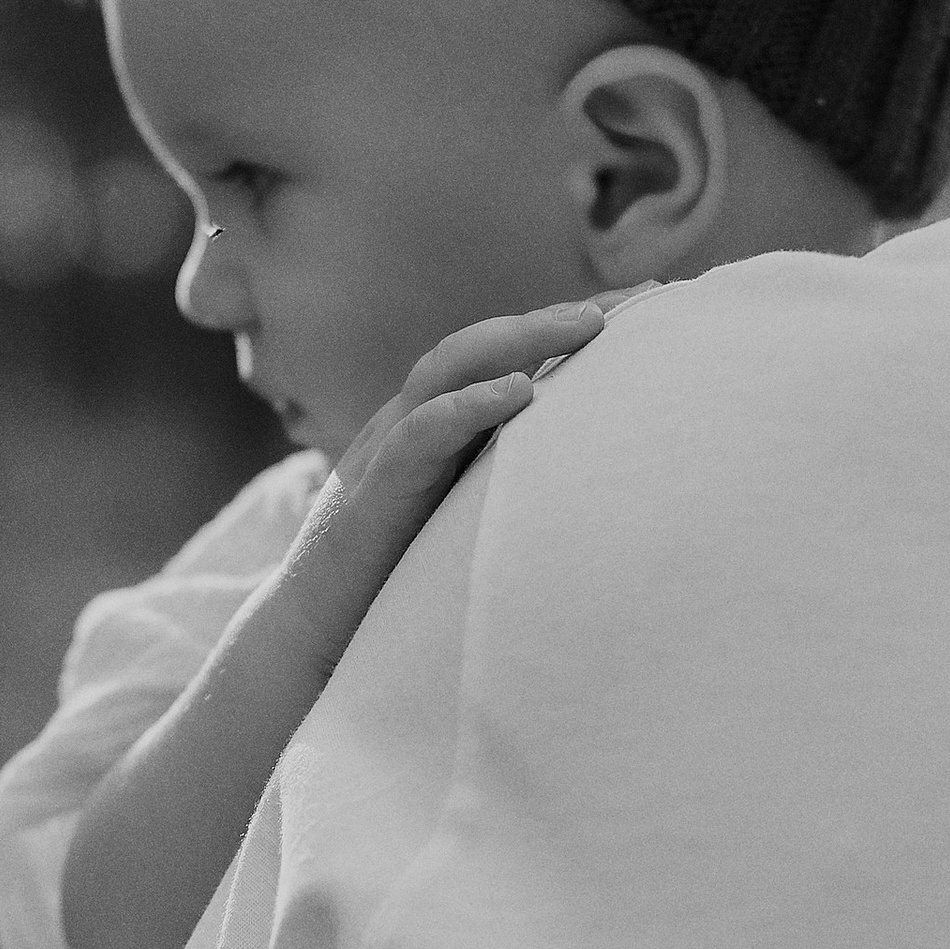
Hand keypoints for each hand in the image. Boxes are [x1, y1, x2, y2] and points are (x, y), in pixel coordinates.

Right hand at [271, 303, 605, 689]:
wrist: (309, 648)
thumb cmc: (391, 591)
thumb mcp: (459, 527)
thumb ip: (504, 492)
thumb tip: (593, 485)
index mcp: (429, 434)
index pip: (496, 359)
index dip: (560, 328)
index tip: (641, 303)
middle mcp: (404, 429)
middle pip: (476, 347)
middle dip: (550, 318)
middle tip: (631, 301)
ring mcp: (381, 457)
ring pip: (445, 372)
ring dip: (517, 341)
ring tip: (584, 326)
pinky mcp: (369, 501)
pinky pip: (417, 438)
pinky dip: (466, 407)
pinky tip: (520, 392)